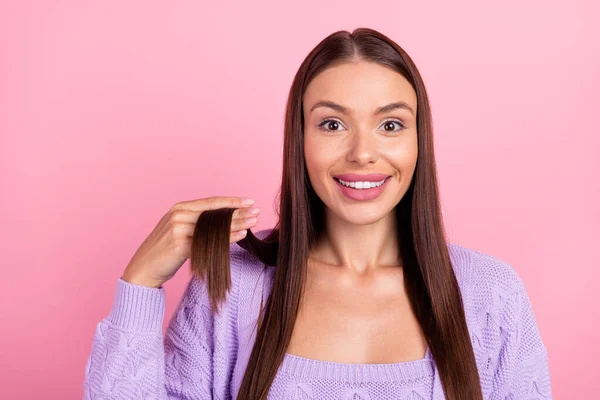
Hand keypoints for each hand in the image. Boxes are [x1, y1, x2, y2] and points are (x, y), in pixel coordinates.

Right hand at [121, 196, 259, 287]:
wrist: (143, 270)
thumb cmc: (165, 252)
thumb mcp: (180, 231)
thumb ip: (198, 223)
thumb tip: (227, 222)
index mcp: (179, 208)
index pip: (211, 202)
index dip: (231, 201)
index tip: (249, 201)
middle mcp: (179, 215)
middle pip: (215, 212)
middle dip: (238, 212)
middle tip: (257, 211)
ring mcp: (178, 229)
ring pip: (214, 225)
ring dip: (236, 224)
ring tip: (253, 222)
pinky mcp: (179, 244)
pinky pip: (209, 240)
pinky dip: (227, 238)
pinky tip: (240, 236)